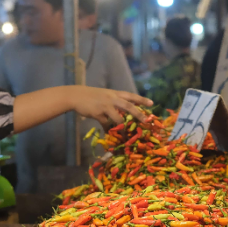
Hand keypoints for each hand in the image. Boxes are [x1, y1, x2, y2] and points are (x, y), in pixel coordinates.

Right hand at [12, 86, 151, 133]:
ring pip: (118, 117)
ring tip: (128, 133)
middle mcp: (112, 98)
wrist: (75, 95)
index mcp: (114, 93)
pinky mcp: (98, 113)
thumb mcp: (103, 96)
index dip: (141, 100)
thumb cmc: (90, 96)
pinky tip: (109, 133)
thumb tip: (118, 117)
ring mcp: (105, 106)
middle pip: (129, 106)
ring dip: (123, 126)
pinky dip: (109, 129)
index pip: (131, 96)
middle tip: (147, 120)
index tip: (152, 104)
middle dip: (139, 114)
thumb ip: (112, 105)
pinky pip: (106, 124)